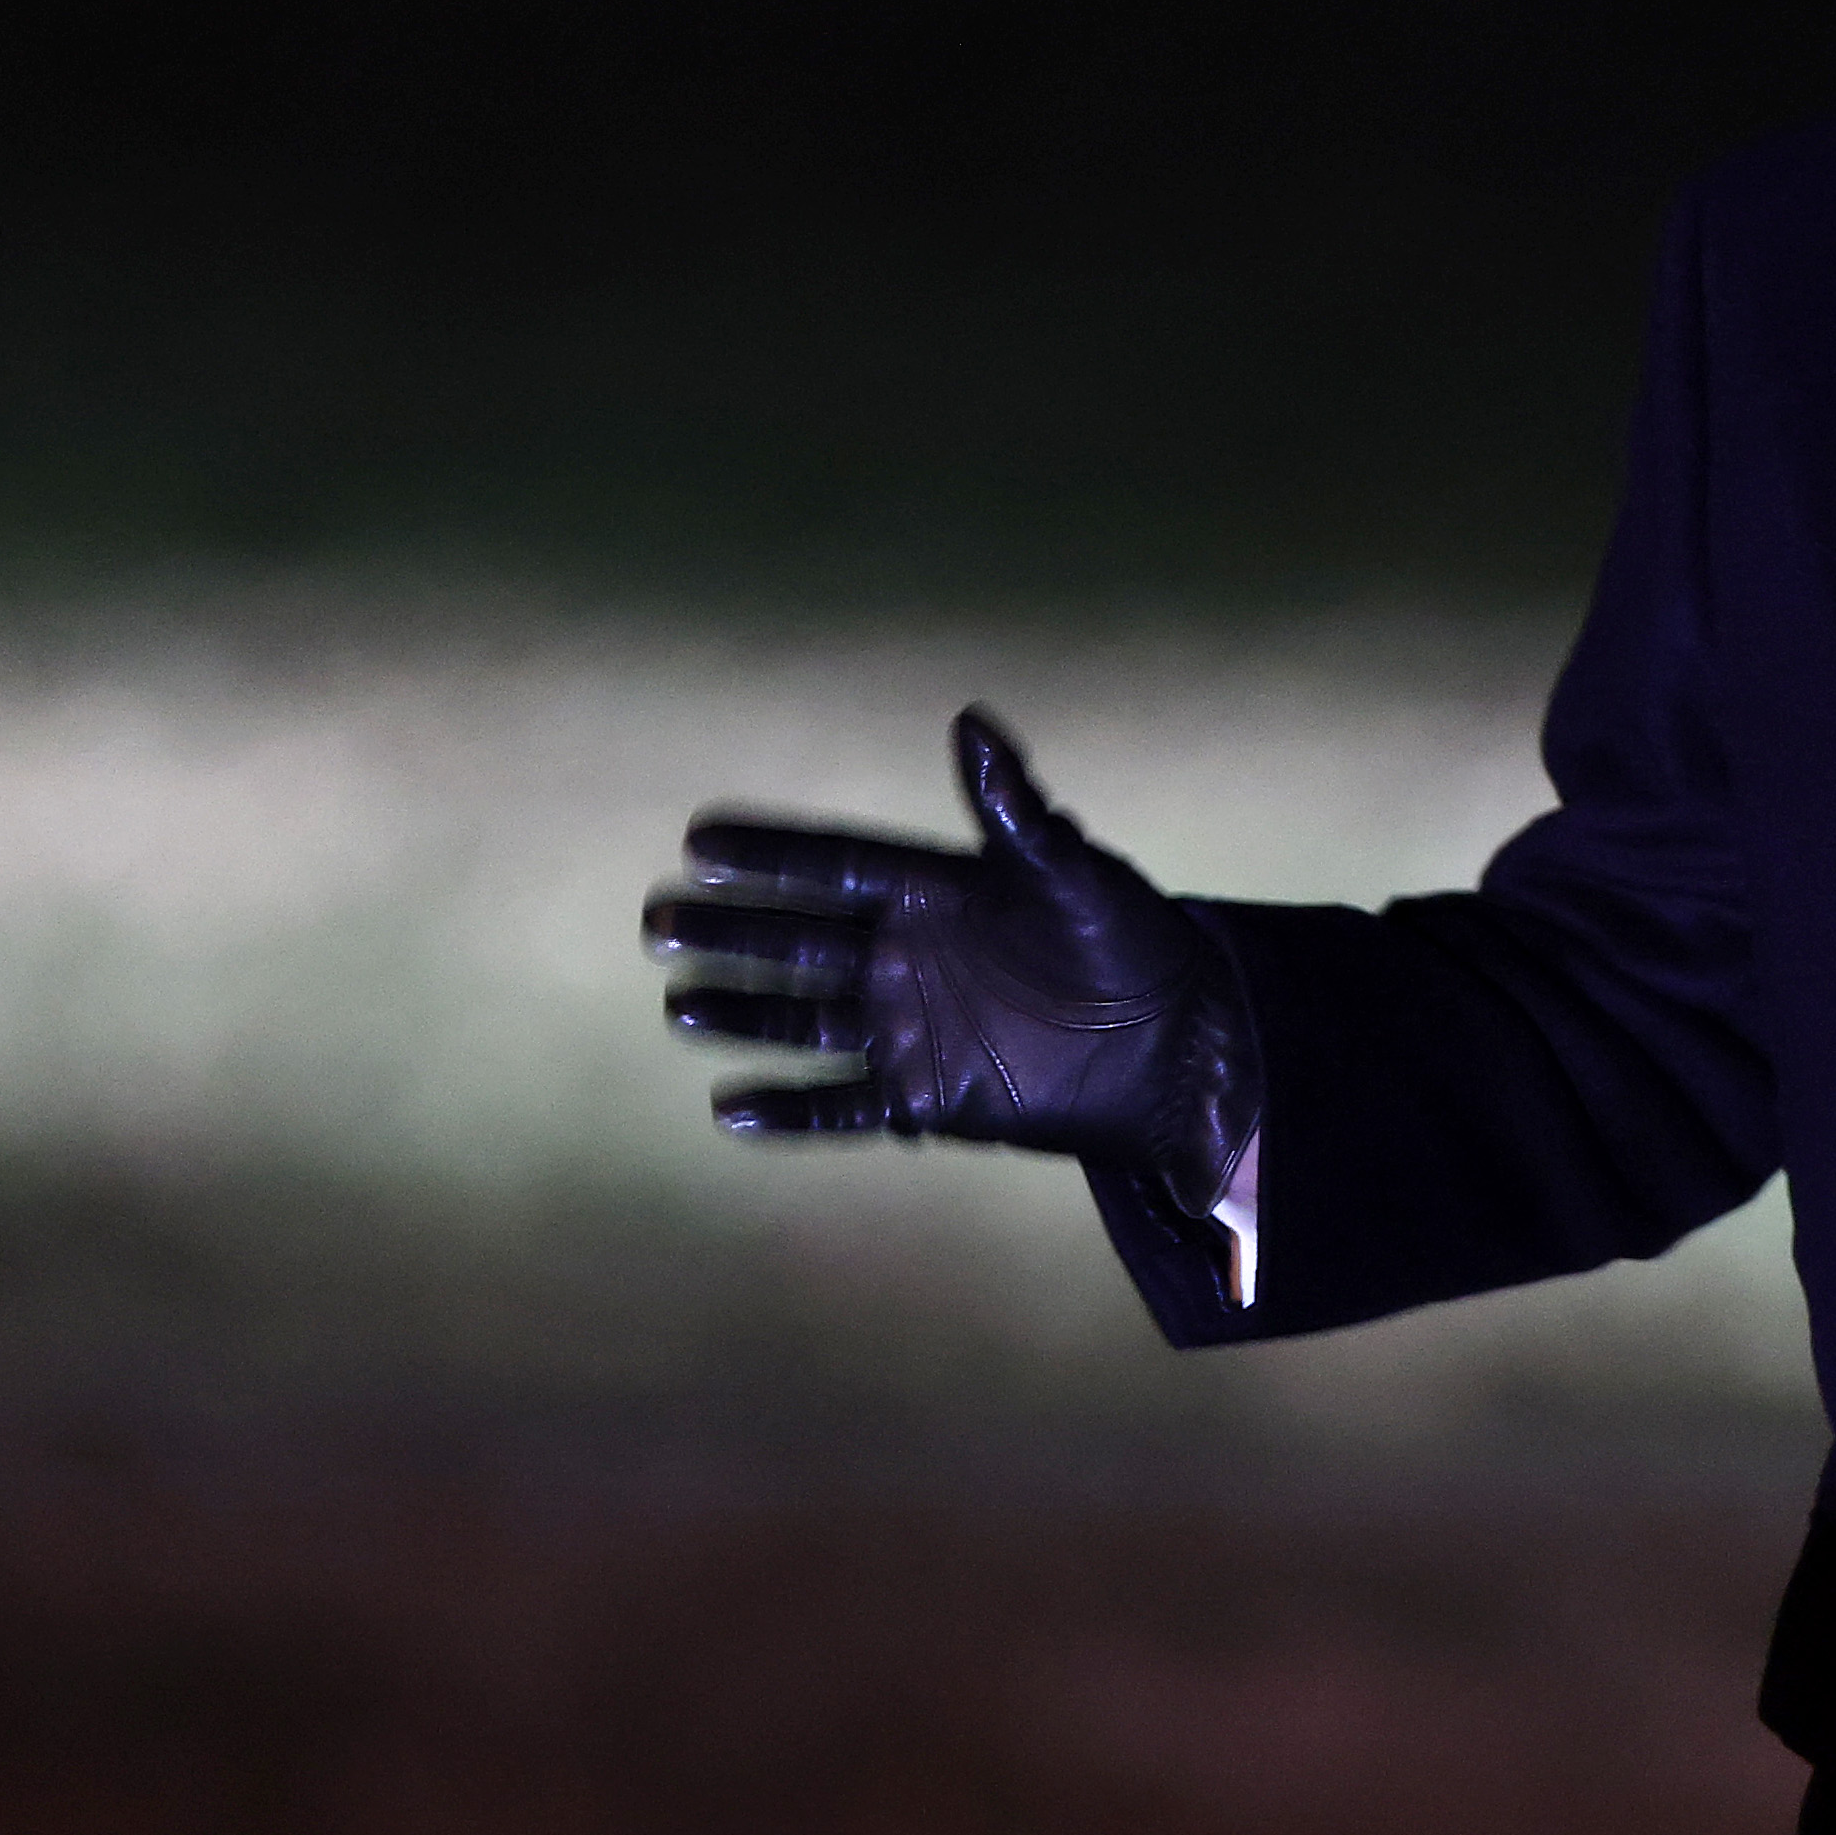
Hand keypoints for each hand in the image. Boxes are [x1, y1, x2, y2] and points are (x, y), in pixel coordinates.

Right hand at [642, 705, 1259, 1202]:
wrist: (1179, 1049)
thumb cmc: (1136, 946)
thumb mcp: (1075, 874)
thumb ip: (1016, 814)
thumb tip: (971, 723)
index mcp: (936, 893)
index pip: (837, 866)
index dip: (771, 856)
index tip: (699, 841)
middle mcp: (908, 957)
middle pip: (800, 939)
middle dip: (731, 930)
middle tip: (656, 919)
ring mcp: (910, 1029)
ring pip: (804, 1020)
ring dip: (742, 1013)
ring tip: (679, 1005)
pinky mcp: (926, 1097)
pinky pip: (843, 1106)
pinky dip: (791, 1111)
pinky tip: (731, 1110)